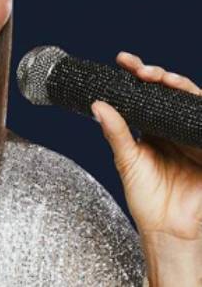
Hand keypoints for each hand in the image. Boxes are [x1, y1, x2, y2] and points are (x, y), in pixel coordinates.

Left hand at [91, 51, 201, 241]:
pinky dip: (201, 108)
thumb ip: (116, 132)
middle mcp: (173, 127)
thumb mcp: (127, 160)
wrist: (167, 228)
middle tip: (142, 71)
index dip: (138, 75)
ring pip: (192, 101)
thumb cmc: (146, 198)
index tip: (123, 61)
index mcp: (152, 128)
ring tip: (165, 80)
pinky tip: (193, 98)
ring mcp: (193, 135)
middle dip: (158, 75)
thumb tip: (97, 104)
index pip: (146, 94)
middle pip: (171, 92)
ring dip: (181, 86)